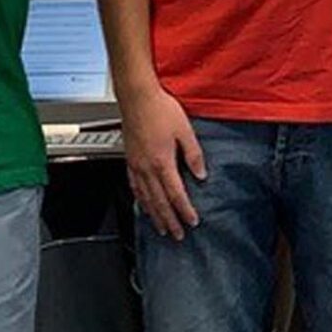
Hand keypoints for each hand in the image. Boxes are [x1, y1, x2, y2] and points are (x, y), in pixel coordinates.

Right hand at [122, 83, 206, 240]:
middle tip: (177, 235)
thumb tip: (201, 174)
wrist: (137, 97)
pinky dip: (140, 201)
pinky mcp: (130, 160)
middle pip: (160, 202)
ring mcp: (136, 165)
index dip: (185, 211)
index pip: (176, 195)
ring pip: (146, 198)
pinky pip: (134, 187)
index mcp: (162, 162)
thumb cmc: (160, 109)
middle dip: (169, 221)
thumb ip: (194, 155)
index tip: (192, 221)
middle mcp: (147, 168)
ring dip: (155, 216)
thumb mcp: (185, 130)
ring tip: (161, 228)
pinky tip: (144, 205)